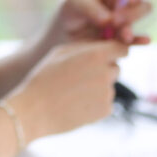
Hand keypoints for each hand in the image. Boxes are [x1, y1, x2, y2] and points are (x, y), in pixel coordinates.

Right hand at [12, 39, 127, 137]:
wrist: (35, 110)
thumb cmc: (44, 78)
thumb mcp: (60, 53)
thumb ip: (85, 47)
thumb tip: (103, 46)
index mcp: (96, 55)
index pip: (122, 49)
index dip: (115, 52)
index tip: (108, 57)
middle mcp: (106, 72)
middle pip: (115, 68)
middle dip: (103, 71)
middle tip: (81, 78)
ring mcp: (107, 93)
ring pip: (109, 86)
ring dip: (97, 88)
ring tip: (73, 93)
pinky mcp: (105, 110)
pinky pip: (105, 102)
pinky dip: (95, 103)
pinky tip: (76, 104)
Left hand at [47, 0, 151, 46]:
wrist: (65, 32)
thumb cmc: (72, 8)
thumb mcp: (75, 1)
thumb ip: (91, 8)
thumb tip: (109, 20)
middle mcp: (125, 4)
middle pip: (144, 4)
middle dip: (132, 12)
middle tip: (115, 20)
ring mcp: (125, 22)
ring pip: (138, 23)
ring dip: (130, 27)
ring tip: (121, 35)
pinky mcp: (121, 39)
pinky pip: (135, 40)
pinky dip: (139, 41)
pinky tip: (143, 42)